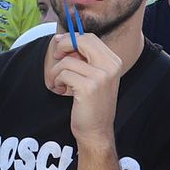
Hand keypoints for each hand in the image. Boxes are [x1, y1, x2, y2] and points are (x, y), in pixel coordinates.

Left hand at [47, 32, 123, 146]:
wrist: (96, 131)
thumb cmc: (91, 104)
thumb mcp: (93, 77)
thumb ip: (83, 59)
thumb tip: (61, 38)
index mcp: (113, 62)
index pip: (90, 38)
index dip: (71, 39)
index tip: (59, 45)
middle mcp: (111, 66)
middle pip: (81, 41)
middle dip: (63, 46)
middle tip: (56, 58)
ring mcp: (102, 76)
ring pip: (67, 60)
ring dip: (56, 72)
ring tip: (58, 83)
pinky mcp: (89, 87)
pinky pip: (64, 74)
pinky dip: (57, 81)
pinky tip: (61, 90)